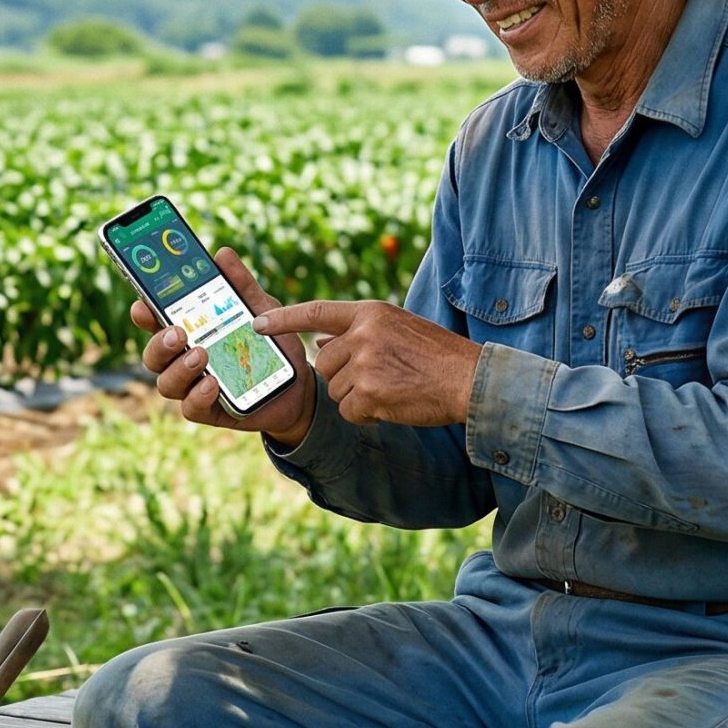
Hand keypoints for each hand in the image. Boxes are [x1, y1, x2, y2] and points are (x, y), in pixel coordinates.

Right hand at [130, 247, 313, 446]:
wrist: (300, 385)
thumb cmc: (272, 343)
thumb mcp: (261, 309)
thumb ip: (241, 285)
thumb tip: (222, 254)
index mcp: (190, 331)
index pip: (156, 322)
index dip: (143, 314)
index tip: (142, 306)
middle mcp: (184, 359)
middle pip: (154, 354)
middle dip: (159, 342)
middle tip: (179, 332)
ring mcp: (194, 386)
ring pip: (166, 382)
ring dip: (178, 368)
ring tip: (200, 354)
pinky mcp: (209, 410)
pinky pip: (190, 408)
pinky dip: (198, 395)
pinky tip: (212, 384)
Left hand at [251, 300, 482, 427]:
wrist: (471, 379)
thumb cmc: (438, 356)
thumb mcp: (398, 328)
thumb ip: (359, 332)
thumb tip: (319, 339)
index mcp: (370, 312)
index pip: (315, 312)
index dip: (282, 318)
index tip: (256, 323)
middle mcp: (363, 333)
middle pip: (324, 362)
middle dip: (343, 377)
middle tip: (380, 379)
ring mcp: (365, 362)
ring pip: (335, 389)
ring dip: (357, 397)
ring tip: (392, 389)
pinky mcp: (370, 392)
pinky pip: (349, 411)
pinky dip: (367, 415)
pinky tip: (393, 406)